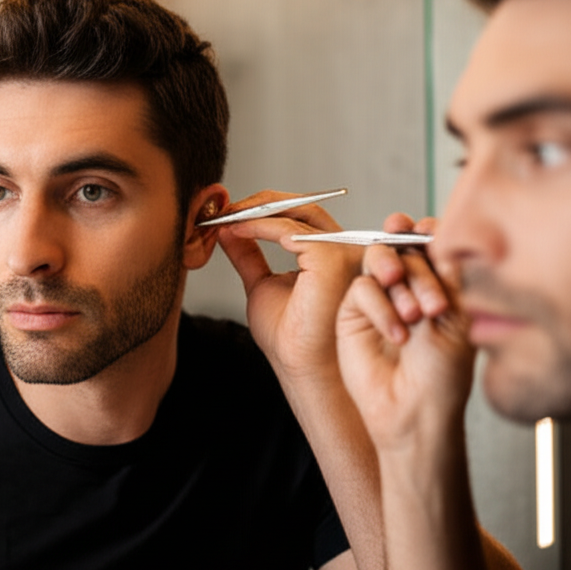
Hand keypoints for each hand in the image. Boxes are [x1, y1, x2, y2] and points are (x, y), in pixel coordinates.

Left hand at [216, 191, 362, 381]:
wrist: (300, 366)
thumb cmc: (289, 337)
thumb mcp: (261, 284)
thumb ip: (249, 255)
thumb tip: (228, 230)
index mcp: (332, 253)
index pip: (302, 216)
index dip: (264, 210)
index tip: (230, 213)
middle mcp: (345, 247)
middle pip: (303, 206)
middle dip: (259, 203)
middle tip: (225, 208)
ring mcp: (342, 250)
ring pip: (296, 212)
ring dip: (255, 211)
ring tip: (226, 217)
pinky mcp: (332, 258)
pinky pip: (289, 229)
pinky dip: (257, 225)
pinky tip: (235, 228)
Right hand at [335, 214, 474, 452]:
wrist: (415, 412)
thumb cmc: (442, 375)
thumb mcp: (457, 316)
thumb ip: (445, 272)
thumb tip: (432, 230)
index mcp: (439, 284)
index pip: (429, 242)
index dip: (426, 233)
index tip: (428, 233)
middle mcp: (407, 287)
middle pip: (403, 248)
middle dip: (419, 269)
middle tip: (433, 305)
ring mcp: (379, 299)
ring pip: (378, 261)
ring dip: (398, 279)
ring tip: (414, 313)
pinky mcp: (353, 315)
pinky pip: (362, 290)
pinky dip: (381, 308)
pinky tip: (398, 335)